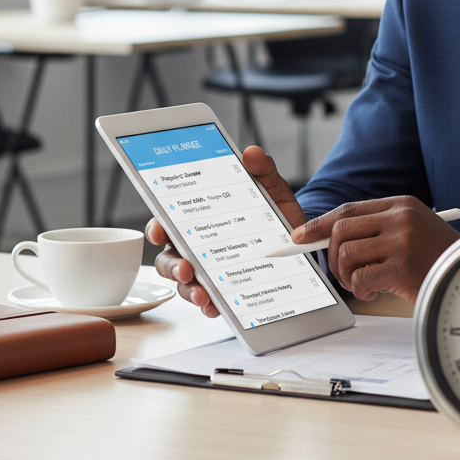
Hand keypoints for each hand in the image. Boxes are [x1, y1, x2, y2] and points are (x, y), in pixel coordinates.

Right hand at [147, 146, 305, 317]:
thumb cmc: (275, 211)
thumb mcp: (272, 189)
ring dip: (189, 289)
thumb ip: (262, 171)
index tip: (158, 231)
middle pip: (170, 257)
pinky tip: (216, 306)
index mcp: (200, 219)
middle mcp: (197, 246)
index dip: (158, 227)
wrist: (301, 240)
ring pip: (184, 283)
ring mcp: (208, 270)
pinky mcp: (225, 290)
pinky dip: (211, 305)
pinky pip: (209, 301)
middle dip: (173, 265)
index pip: (168, 222)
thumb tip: (252, 153)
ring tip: (203, 293)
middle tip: (186, 268)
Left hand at [291, 196, 459, 303]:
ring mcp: (402, 240)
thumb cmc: (438, 258)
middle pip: (341, 229)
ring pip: (346, 254)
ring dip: (346, 276)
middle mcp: (400, 217)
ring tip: (363, 284)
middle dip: (331, 255)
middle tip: (343, 273)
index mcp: (402, 204)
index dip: (320, 224)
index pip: (349, 209)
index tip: (299, 237)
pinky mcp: (402, 266)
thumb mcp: (412, 231)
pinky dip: (360, 290)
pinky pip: (359, 277)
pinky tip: (376, 292)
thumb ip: (378, 229)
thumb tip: (330, 238)